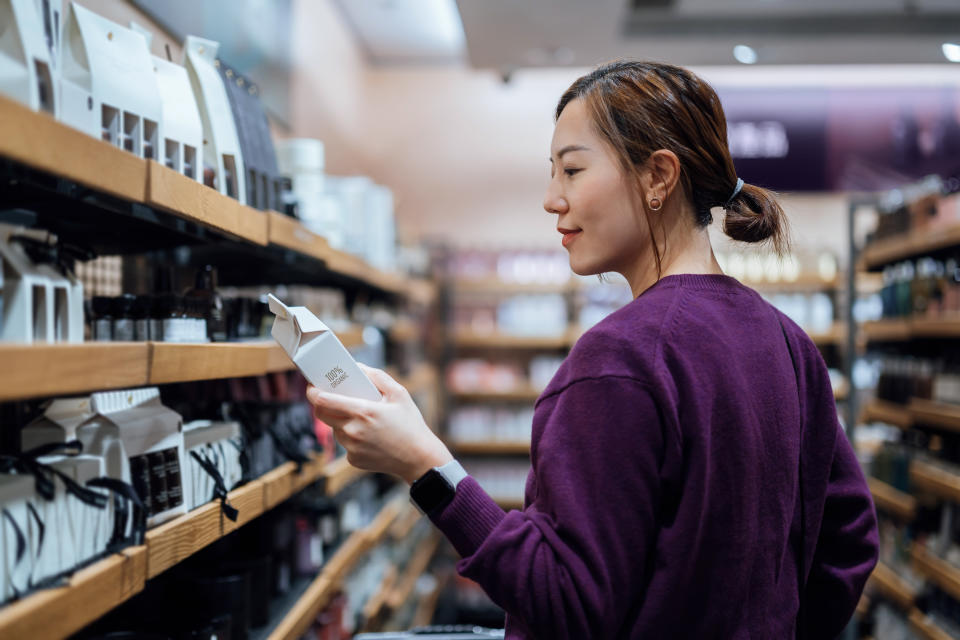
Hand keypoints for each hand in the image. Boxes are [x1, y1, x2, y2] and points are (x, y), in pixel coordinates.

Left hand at [305, 363, 452, 483]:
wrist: (418, 458)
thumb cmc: (411, 424)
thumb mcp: (399, 393)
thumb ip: (377, 377)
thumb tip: (358, 368)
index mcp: (362, 411)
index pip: (323, 400)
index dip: (313, 391)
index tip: (311, 386)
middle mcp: (352, 431)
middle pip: (321, 414)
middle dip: (322, 404)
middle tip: (331, 397)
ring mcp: (351, 448)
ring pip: (334, 429)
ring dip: (340, 421)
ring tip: (360, 419)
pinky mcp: (353, 460)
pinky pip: (344, 444)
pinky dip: (351, 437)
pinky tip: (368, 436)